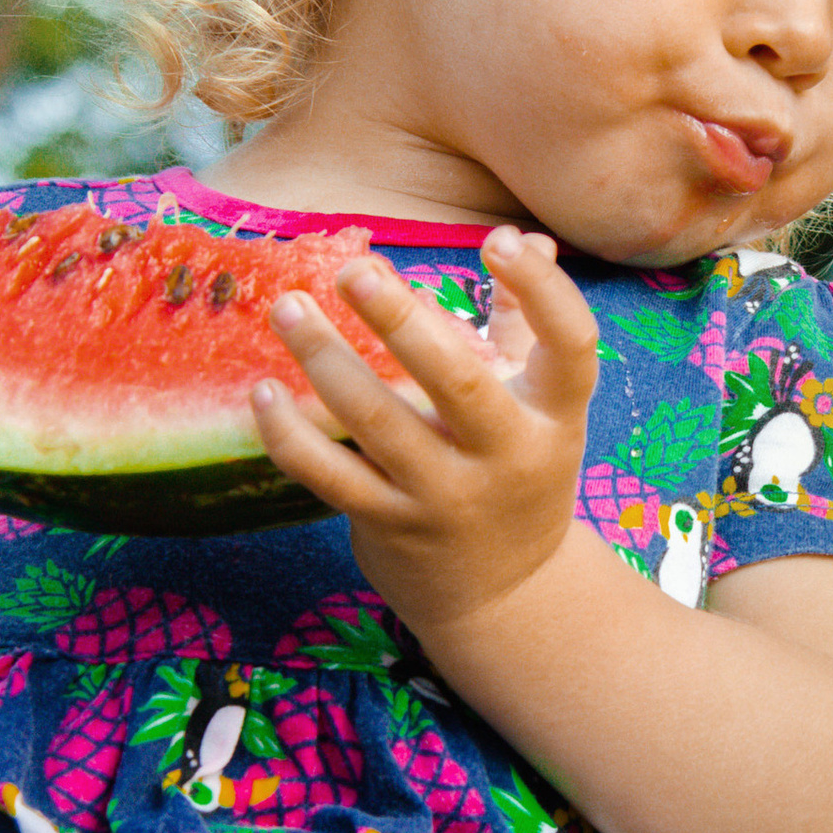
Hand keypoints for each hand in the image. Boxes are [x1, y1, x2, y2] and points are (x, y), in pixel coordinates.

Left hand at [251, 228, 597, 644]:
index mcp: (553, 416)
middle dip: (402, 321)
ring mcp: (446, 496)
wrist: (505, 597)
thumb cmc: (517, 476)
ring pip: (378, 422)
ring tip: (286, 308)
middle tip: (353, 269)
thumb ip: (529, 326)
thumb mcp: (542, 411)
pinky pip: (329, 475)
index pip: (569, 346)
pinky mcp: (391, 525)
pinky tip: (263, 391)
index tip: (498, 241)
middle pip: (458, 382)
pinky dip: (289, 435)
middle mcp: (506, 456)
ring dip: (325, 360)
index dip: (543, 291)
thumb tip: (528, 235)